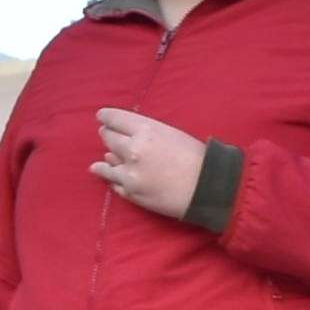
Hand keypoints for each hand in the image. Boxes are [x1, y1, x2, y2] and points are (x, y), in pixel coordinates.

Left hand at [92, 110, 210, 224]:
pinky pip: (114, 182)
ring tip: (105, 158)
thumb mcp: (173, 134)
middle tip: (105, 133)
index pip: (115, 119)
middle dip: (107, 134)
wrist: (207, 188)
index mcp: (146, 130)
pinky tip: (109, 176)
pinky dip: (113, 178)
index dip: (106, 117)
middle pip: (109, 138)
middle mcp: (133, 149)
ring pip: (107, 163)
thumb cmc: (197, 157)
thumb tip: (128, 135)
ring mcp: (129, 172)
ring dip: (106, 159)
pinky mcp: (130, 192)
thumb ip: (148, 133)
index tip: (101, 116)